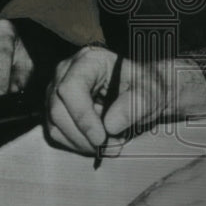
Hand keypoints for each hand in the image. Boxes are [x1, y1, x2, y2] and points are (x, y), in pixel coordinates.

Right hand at [45, 46, 205, 154]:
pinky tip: (98, 142)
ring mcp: (56, 91)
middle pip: (58, 109)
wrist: (142, 93)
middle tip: (110, 145)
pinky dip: (77, 144)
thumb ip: (135, 104)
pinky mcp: (56, 110)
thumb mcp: (150, 92)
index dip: (83, 116)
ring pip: (55, 125)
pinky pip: (57, 134)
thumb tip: (110, 125)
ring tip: (109, 143)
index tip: (102, 137)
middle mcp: (66, 72)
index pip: (71, 88)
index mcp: (88, 60)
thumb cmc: (145, 87)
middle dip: (83, 135)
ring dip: (82, 143)